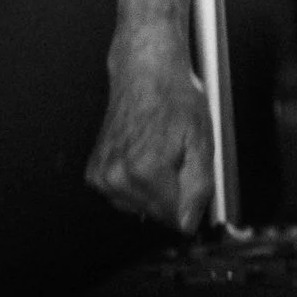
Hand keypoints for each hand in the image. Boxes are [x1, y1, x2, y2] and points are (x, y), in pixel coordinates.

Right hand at [86, 18, 217, 235]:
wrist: (145, 74)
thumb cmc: (172, 99)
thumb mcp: (202, 142)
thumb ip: (199, 187)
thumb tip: (189, 222)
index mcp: (145, 171)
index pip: (175, 220)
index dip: (190, 205)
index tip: (192, 186)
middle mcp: (117, 177)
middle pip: (156, 216)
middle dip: (173, 196)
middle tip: (178, 161)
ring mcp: (102, 176)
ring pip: (138, 208)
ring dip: (154, 191)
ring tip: (160, 156)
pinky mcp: (93, 174)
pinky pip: (122, 196)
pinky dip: (136, 184)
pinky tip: (144, 157)